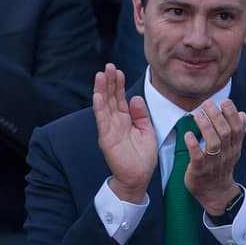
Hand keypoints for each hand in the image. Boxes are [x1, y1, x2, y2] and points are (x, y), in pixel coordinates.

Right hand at [92, 64, 156, 202]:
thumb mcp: (147, 131)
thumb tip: (136, 98)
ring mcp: (109, 129)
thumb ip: (141, 114)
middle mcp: (115, 122)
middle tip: (108, 66)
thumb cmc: (142, 157)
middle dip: (109, 82)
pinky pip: (102, 120)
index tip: (118, 70)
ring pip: (104, 105)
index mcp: (125, 119)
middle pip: (110, 98)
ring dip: (101, 90)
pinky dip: (99, 107)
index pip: (119, 98)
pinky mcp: (106, 138)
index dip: (118, 84)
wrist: (138, 178)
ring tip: (100, 75)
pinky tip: (98, 95)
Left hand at [182, 99, 245, 214]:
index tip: (225, 101)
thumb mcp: (232, 150)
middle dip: (217, 116)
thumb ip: (238, 132)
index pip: (237, 128)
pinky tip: (188, 134)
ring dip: (205, 127)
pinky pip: (198, 157)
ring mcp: (213, 162)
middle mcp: (226, 154)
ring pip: (213, 143)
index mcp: (234, 148)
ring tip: (198, 114)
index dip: (232, 114)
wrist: (216, 194)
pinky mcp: (200, 170)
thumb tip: (243, 114)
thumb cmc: (221, 168)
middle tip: (207, 103)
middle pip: (225, 133)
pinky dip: (194, 145)